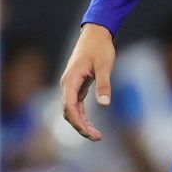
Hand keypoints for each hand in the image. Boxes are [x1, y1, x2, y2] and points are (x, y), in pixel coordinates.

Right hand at [59, 24, 115, 140]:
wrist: (95, 33)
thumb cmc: (100, 47)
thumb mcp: (104, 65)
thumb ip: (103, 85)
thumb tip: (104, 104)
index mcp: (71, 80)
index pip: (70, 107)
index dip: (79, 123)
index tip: (91, 133)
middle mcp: (67, 84)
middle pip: (68, 112)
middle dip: (81, 127)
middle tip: (97, 137)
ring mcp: (70, 85)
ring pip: (71, 110)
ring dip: (81, 123)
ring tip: (96, 135)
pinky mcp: (76, 85)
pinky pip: (75, 105)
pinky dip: (82, 116)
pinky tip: (91, 124)